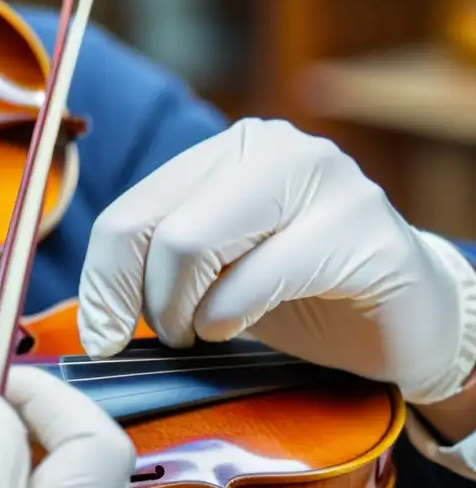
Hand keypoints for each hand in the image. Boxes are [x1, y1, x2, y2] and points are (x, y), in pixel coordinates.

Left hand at [78, 117, 475, 407]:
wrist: (404, 316)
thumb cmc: (298, 293)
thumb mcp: (212, 270)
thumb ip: (154, 265)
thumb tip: (84, 312)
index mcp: (227, 151)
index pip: (128, 214)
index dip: (101, 284)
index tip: (100, 338)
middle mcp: (274, 148)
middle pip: (157, 231)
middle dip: (146, 303)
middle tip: (171, 337)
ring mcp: (324, 180)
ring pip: (193, 246)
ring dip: (188, 315)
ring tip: (210, 331)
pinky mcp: (361, 230)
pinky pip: (255, 281)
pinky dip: (231, 320)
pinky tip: (244, 328)